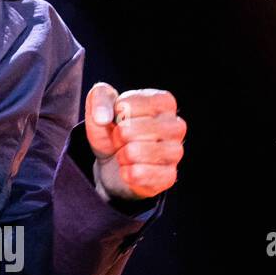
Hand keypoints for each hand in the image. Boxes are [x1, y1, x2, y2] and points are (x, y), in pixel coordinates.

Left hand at [84, 83, 185, 200]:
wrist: (112, 161)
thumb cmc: (112, 128)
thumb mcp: (100, 107)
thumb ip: (99, 98)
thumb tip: (102, 118)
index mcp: (164, 102)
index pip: (128, 105)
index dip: (114, 114)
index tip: (120, 118)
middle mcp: (176, 126)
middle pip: (128, 131)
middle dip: (117, 136)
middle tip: (122, 139)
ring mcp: (176, 152)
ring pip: (133, 152)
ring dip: (121, 155)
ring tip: (127, 152)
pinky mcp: (169, 176)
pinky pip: (137, 174)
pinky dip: (126, 173)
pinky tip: (131, 168)